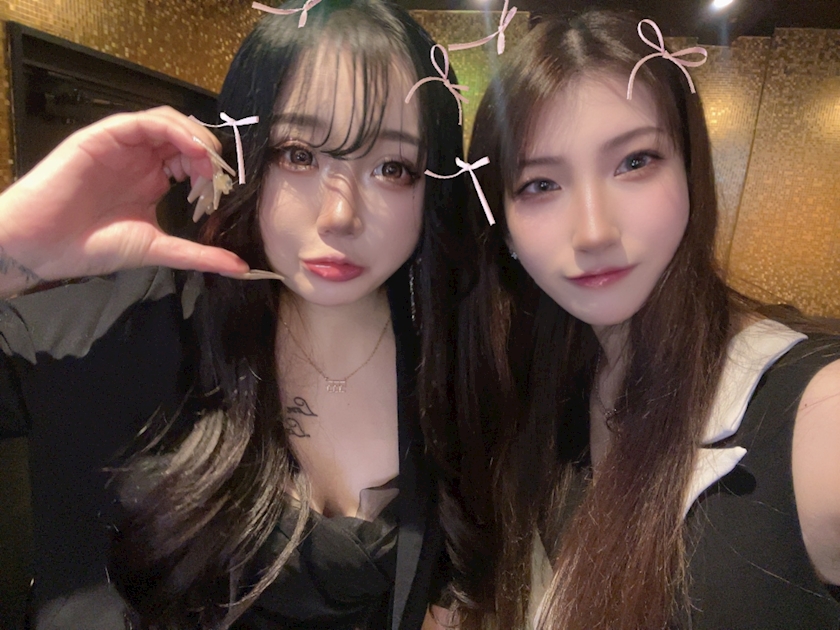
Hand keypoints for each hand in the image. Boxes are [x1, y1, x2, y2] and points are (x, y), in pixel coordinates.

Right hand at [0, 106, 248, 295]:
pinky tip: (191, 148)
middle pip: (185, 138)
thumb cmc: (94, 246)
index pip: (192, 161)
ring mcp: (122, 145)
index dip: (212, 171)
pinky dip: (173, 129)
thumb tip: (242, 268)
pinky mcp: (103, 136)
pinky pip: (143, 121)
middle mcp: (140, 159)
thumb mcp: (159, 248)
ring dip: (195, 137)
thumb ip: (200, 254)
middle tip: (220, 177)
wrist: (43, 245)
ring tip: (209, 161)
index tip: (224, 192)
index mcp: (152, 180)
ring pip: (168, 122)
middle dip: (209, 153)